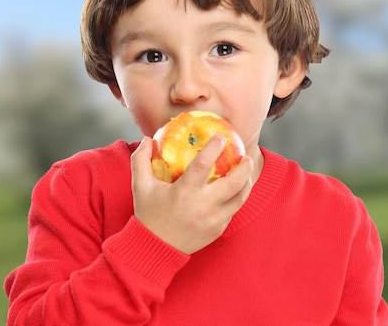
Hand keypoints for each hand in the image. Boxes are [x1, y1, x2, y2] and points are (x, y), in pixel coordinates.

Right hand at [130, 135, 253, 253]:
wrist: (154, 249)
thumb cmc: (148, 214)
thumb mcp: (140, 186)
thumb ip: (141, 160)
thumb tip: (148, 139)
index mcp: (184, 192)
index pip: (203, 164)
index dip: (214, 148)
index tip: (221, 137)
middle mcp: (202, 205)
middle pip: (233, 182)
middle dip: (245, 167)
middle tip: (247, 156)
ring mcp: (213, 220)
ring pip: (240, 198)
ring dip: (247, 183)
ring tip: (246, 172)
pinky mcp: (218, 230)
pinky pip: (232, 211)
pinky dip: (236, 199)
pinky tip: (235, 190)